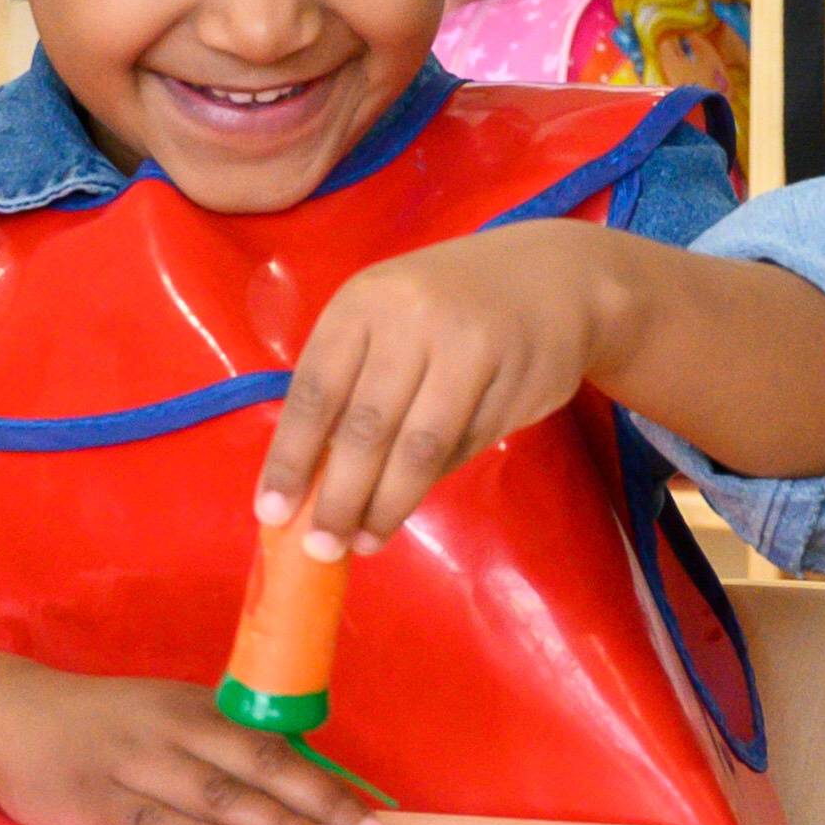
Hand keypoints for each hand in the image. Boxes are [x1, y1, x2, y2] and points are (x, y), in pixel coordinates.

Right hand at [0, 664, 385, 824]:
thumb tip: (304, 777)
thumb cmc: (103, 723)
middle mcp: (173, 732)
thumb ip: (224, 745)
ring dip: (271, 822)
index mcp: (197, 710)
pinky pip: (149, 821)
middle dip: (318, 806)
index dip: (328, 786)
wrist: (6, 713)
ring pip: (212, 794)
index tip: (376, 821)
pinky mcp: (93, 802)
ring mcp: (132, 765)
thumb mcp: (167, 716)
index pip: (276, 748)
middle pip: (256, 768)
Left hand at [257, 221, 628, 555]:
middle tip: (320, 548)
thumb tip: (309, 477)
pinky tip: (410, 502)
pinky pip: (464, 447)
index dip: (290, 456)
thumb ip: (350, 379)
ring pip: (419, 448)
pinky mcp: (517, 380)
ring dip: (386, 505)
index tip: (271, 512)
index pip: (317, 390)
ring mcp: (471, 348)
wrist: (552, 275)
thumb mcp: (386, 316)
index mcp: (366, 300)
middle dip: (338, 497)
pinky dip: (432, 482)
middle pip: (366, 427)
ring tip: (363, 543)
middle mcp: (415, 318)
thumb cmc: (444, 303)